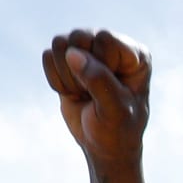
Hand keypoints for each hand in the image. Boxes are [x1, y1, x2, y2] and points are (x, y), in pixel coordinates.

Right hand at [42, 28, 151, 164]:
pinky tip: (72, 92)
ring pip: (60, 43)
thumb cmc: (117, 130)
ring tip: (83, 93)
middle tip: (91, 94)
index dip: (99, 65)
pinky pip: (47, 56)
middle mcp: (112, 45)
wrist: (103, 147)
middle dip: (79, 72)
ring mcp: (89, 49)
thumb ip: (98, 80)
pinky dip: (55, 79)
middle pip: (79, 36)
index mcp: (134, 54)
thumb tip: (72, 53)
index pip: (104, 39)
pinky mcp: (68, 58)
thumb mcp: (115, 110)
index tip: (108, 90)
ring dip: (66, 76)